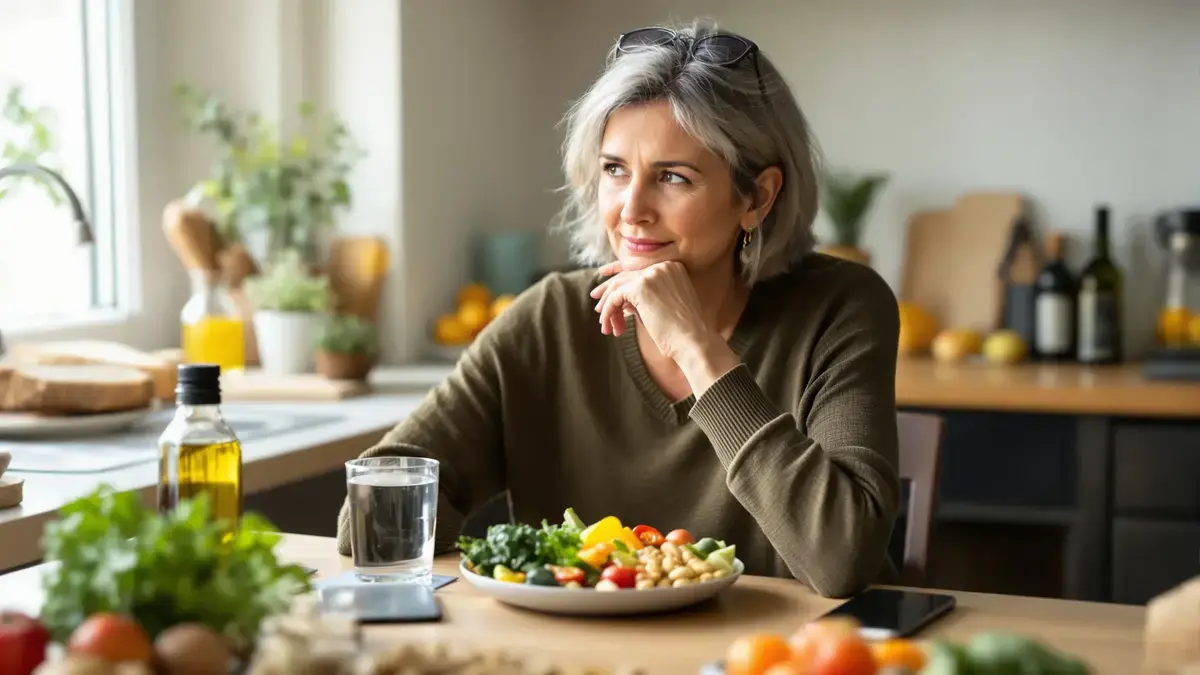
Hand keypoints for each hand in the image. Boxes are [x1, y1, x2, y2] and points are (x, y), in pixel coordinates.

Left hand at [589, 260, 711, 360]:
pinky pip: (615, 298)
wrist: (693, 342)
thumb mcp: (663, 307)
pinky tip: (608, 326)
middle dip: (608, 290)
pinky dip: (608, 312)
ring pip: (619, 287)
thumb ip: (643, 297)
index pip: (638, 267)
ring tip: (605, 325)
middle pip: (626, 275)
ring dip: (609, 307)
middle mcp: (662, 266)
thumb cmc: (682, 332)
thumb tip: (621, 300)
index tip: (603, 280)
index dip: (618, 272)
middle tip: (597, 304)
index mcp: (673, 267)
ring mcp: (651, 275)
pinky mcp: (640, 287)